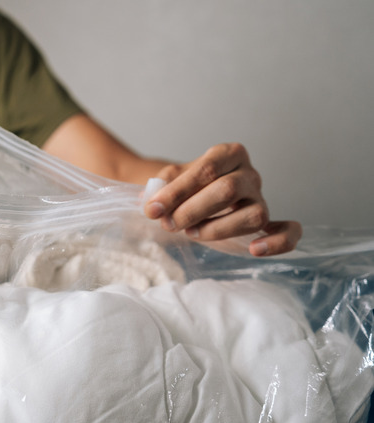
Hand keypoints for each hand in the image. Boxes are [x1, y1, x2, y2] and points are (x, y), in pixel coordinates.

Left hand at [143, 143, 301, 255]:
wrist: (184, 197)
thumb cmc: (178, 188)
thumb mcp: (166, 180)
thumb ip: (162, 189)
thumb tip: (154, 206)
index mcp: (227, 154)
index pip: (206, 169)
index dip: (178, 191)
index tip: (153, 209)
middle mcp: (249, 174)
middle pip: (228, 190)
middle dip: (192, 210)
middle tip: (168, 224)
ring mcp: (260, 198)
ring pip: (253, 215)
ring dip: (218, 228)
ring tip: (191, 233)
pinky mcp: (266, 223)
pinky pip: (287, 231)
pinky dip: (278, 242)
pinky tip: (255, 249)